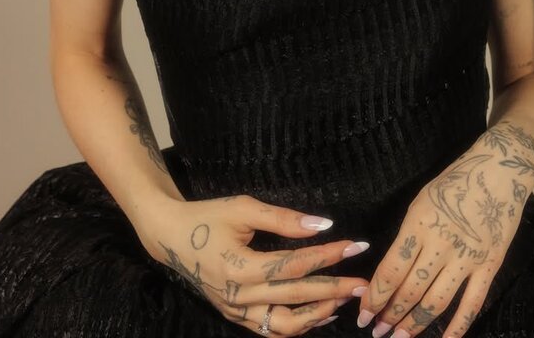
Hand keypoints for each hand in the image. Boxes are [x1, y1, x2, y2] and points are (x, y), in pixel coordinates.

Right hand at [135, 193, 370, 333]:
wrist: (170, 237)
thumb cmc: (207, 216)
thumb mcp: (244, 208)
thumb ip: (283, 219)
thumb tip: (323, 224)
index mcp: (241, 268)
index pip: (295, 265)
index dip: (329, 255)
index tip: (356, 245)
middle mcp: (239, 297)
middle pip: (296, 298)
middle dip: (334, 289)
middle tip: (363, 282)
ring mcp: (237, 311)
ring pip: (285, 325)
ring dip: (319, 314)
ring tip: (344, 299)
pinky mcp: (235, 316)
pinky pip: (270, 329)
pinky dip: (297, 326)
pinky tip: (319, 314)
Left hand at [355, 121, 533, 337]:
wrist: (499, 171)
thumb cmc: (454, 181)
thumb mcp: (421, 202)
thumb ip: (408, 236)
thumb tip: (391, 271)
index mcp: (419, 224)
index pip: (391, 270)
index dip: (375, 297)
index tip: (363, 314)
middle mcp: (441, 244)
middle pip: (411, 290)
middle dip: (390, 316)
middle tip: (377, 332)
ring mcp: (467, 257)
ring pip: (437, 302)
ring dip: (415, 325)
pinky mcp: (490, 266)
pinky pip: (472, 303)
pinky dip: (458, 327)